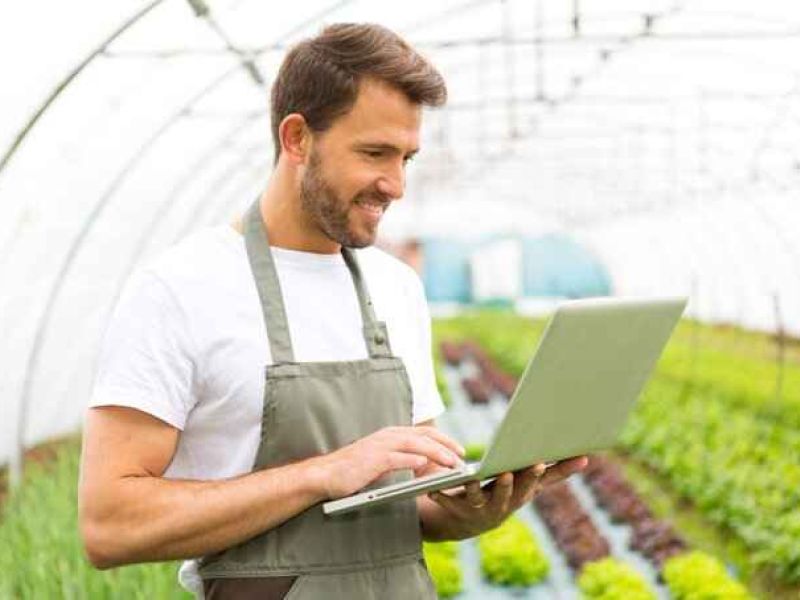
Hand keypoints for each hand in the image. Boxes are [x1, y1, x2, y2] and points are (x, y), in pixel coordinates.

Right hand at [312, 426, 464, 499]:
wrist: (326, 475)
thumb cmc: (354, 471)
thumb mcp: (382, 461)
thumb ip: (402, 457)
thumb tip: (425, 461)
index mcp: (392, 435)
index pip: (424, 433)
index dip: (444, 440)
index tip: (460, 450)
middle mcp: (388, 436)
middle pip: (424, 436)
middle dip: (446, 445)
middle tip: (462, 457)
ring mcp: (380, 446)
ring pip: (414, 445)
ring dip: (436, 453)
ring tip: (451, 462)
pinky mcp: (372, 459)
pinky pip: (396, 457)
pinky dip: (411, 459)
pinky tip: (424, 464)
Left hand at [427, 456, 587, 536]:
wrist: (464, 522)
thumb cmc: (501, 494)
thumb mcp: (526, 482)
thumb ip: (553, 471)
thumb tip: (586, 457)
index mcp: (523, 492)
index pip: (542, 480)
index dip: (552, 471)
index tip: (562, 458)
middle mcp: (506, 503)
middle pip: (517, 490)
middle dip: (523, 478)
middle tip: (529, 463)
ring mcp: (483, 509)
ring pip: (485, 498)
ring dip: (486, 488)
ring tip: (486, 475)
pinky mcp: (459, 511)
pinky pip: (450, 502)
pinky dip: (443, 495)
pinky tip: (435, 488)